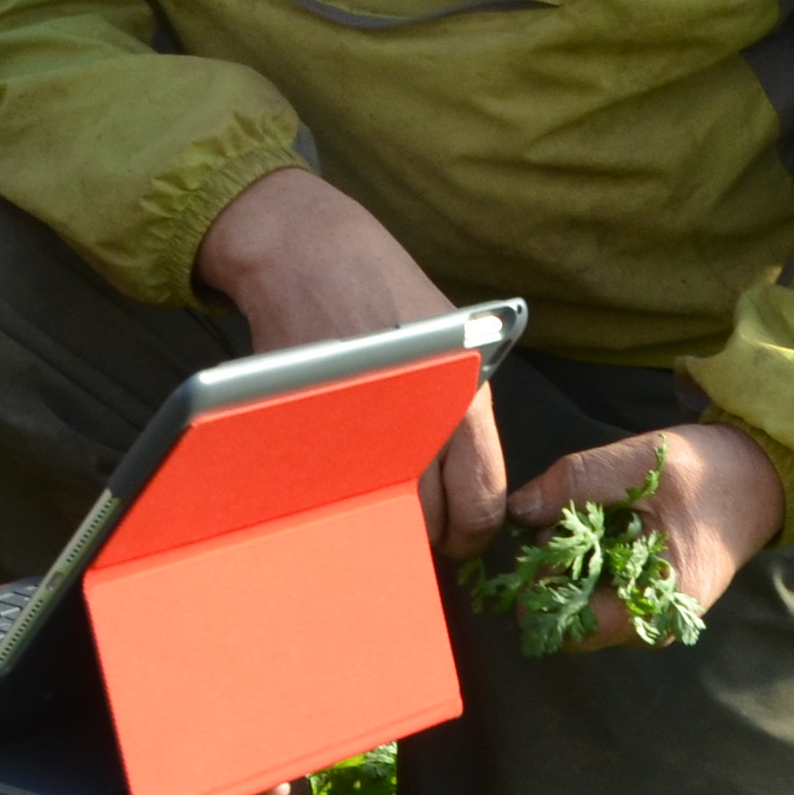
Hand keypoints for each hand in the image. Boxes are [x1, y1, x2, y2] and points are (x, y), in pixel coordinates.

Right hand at [194, 165, 507, 550]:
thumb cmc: (385, 295)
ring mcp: (364, 429)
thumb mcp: (450, 345)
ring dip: (377, 512)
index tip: (456, 538)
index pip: (482, 503)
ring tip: (370, 490)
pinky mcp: (315, 430)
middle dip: (422, 531)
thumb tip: (463, 487)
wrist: (312, 256)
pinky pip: (332, 485)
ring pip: (381, 510)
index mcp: (466, 401)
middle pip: (430, 520)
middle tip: (408, 521)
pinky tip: (334, 467)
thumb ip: (459, 413)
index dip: (470, 534)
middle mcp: (421, 421)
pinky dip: (334, 489)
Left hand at [506, 423, 785, 645]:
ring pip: (580, 608)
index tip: (546, 530)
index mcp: (653, 602)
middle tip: (568, 518)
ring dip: (570, 567)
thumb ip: (574, 484)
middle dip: (553, 571)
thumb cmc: (706, 473)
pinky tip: (604, 531)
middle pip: (568, 619)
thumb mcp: (638, 462)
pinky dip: (588, 567)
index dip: (541, 578)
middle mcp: (650, 627)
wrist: (757, 481)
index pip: (566, 622)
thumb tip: (518, 512)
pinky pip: (599, 597)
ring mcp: (651, 620)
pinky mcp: (650, 605)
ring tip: (592, 521)